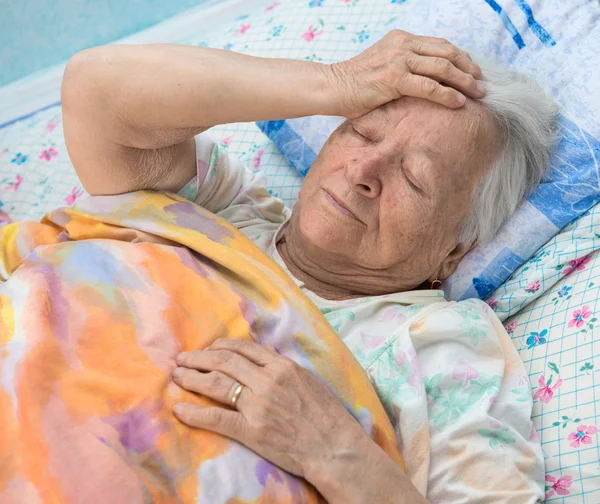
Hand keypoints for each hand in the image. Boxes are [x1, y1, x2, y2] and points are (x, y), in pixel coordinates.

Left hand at [171, 339, 369, 479]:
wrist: (335, 447)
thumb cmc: (327, 415)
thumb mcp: (308, 380)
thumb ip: (283, 369)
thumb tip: (261, 361)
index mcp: (282, 366)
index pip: (243, 349)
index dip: (221, 346)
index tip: (209, 348)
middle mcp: (267, 380)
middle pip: (224, 362)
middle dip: (199, 358)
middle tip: (182, 360)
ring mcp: (258, 405)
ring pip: (216, 384)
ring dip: (192, 378)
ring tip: (177, 376)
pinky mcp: (251, 430)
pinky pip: (217, 419)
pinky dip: (195, 413)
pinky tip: (180, 409)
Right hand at [329, 29, 484, 117]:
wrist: (331, 87)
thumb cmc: (355, 85)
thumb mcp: (382, 68)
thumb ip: (403, 69)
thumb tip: (424, 85)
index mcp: (401, 39)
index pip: (440, 45)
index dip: (461, 58)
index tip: (473, 73)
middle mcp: (403, 44)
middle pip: (447, 52)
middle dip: (469, 68)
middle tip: (482, 84)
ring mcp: (399, 59)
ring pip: (443, 66)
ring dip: (465, 81)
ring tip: (478, 94)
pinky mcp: (394, 78)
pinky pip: (429, 85)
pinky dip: (447, 94)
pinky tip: (459, 103)